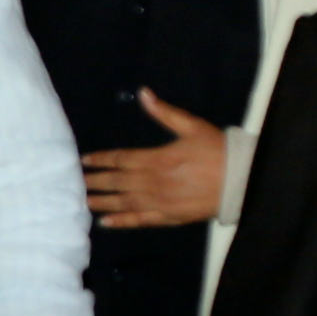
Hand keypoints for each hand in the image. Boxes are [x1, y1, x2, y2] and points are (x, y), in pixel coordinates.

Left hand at [82, 90, 227, 229]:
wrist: (241, 180)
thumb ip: (164, 112)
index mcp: (156, 159)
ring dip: (101, 202)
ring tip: (82, 201)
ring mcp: (159, 202)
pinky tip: (106, 222)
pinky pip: (139, 220)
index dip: (100, 160)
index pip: (120, 159)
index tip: (84, 161)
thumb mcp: (192, 126)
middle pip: (116, 182)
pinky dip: (121, 221)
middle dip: (94, 181)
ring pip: (122, 203)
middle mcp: (152, 182)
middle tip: (75, 182)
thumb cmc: (217, 151)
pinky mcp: (168, 217)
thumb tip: (144, 93)